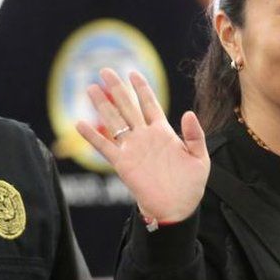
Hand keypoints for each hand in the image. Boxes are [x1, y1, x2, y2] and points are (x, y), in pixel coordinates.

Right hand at [75, 68, 209, 222]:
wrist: (177, 209)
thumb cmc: (190, 185)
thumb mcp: (200, 159)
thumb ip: (194, 135)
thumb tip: (188, 113)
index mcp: (163, 132)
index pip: (149, 104)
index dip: (141, 88)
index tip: (133, 72)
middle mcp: (145, 136)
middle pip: (128, 106)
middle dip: (116, 88)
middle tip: (104, 70)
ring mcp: (132, 149)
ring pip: (114, 122)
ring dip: (102, 105)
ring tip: (91, 89)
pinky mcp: (123, 164)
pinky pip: (105, 147)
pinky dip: (92, 136)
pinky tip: (80, 124)